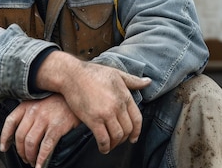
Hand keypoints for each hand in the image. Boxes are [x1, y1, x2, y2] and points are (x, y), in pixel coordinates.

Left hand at [0, 94, 79, 167]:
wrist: (77, 92)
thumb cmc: (60, 98)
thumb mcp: (41, 99)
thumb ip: (31, 111)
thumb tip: (24, 129)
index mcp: (28, 104)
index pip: (10, 122)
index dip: (4, 137)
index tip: (4, 146)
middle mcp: (34, 111)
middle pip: (20, 136)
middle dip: (20, 151)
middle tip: (24, 158)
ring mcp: (45, 119)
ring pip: (30, 143)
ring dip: (30, 156)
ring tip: (33, 161)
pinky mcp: (57, 127)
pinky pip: (46, 146)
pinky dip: (41, 158)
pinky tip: (40, 164)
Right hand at [36, 53, 151, 153]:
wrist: (72, 75)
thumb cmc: (93, 73)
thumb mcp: (116, 73)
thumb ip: (133, 81)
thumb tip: (148, 82)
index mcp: (125, 95)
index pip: (137, 118)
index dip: (137, 131)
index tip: (134, 138)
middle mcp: (118, 105)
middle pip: (128, 129)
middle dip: (125, 139)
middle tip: (119, 141)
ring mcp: (106, 113)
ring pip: (117, 136)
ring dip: (115, 144)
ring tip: (110, 145)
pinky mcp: (93, 119)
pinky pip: (103, 139)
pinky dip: (105, 147)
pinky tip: (102, 148)